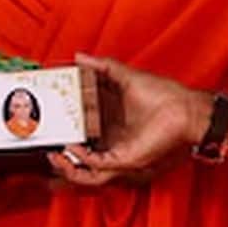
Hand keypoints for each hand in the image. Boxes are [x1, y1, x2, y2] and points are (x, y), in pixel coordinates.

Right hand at [58, 55, 208, 187]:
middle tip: (42, 146)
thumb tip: (80, 57)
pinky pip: (98, 167)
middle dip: (59, 156)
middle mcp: (111, 140)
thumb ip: (102, 66)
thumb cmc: (164, 96)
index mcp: (109, 123)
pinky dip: (82, 161)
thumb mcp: (126, 77)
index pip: (79, 130)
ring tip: (52, 158)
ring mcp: (117, 151)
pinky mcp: (124, 158)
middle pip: (79, 153)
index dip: (62, 129)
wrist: (184, 110)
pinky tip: (71, 150)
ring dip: (66, 168)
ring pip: (86, 169)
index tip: (46, 121)